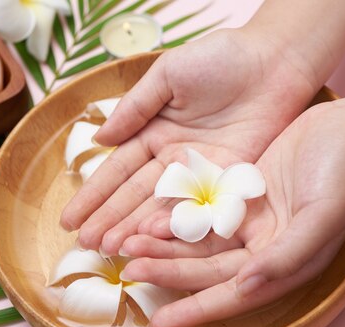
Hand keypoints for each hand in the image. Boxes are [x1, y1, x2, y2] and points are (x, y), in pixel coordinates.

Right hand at [60, 28, 317, 254]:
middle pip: (135, 196)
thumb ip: (135, 109)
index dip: (94, 195)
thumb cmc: (220, 58)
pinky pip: (198, 208)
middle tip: (85, 244)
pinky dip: (176, 226)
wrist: (274, 61)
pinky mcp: (228, 184)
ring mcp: (200, 176)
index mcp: (154, 133)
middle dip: (108, 220)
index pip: (117, 171)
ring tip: (110, 250)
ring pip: (162, 208)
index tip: (69, 219)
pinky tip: (152, 242)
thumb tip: (98, 140)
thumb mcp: (168, 75)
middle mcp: (173, 160)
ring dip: (135, 229)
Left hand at [117, 102, 344, 326]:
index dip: (195, 309)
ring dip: (164, 245)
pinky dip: (175, 216)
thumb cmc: (344, 175)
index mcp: (282, 265)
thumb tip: (246, 287)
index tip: (159, 321)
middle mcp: (262, 249)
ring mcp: (249, 222)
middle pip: (206, 267)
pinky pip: (201, 211)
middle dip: (168, 270)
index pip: (231, 295)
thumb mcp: (320, 219)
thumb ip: (285, 257)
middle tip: (131, 269)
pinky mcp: (240, 195)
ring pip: (198, 241)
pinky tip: (148, 218)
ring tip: (128, 245)